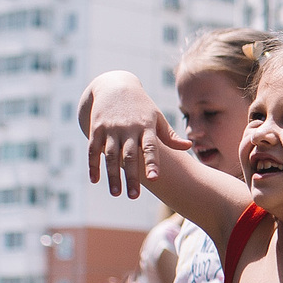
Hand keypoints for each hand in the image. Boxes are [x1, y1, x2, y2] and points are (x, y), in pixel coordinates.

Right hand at [85, 74, 188, 198]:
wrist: (115, 86)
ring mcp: (110, 129)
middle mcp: (127, 128)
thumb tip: (189, 146)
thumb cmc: (141, 107)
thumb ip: (170, 135)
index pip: (150, 146)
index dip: (152, 162)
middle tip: (134, 196)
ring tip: (116, 193)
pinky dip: (93, 165)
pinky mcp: (96, 129)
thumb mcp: (157, 117)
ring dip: (112, 175)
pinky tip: (96, 181)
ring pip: (110, 156)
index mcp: (145, 126)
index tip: (154, 178)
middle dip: (131, 176)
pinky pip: (93, 150)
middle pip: (129, 155)